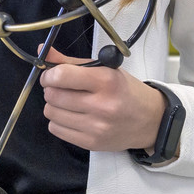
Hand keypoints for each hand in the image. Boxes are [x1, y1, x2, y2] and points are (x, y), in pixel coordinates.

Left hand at [37, 44, 166, 152]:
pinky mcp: (92, 143)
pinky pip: (56, 130)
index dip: (49, 74)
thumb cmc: (125, 91)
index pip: (61, 75)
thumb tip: (42, 50)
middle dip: (51, 89)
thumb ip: (70, 61)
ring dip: (54, 106)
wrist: (151, 120)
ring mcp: (96, 127)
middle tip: (62, 89)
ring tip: (69, 103)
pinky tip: (72, 116)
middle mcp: (102, 105)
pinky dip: (59, 121)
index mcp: (106, 81)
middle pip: (53, 95)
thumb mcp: (104, 69)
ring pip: (51, 113)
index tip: (51, 75)